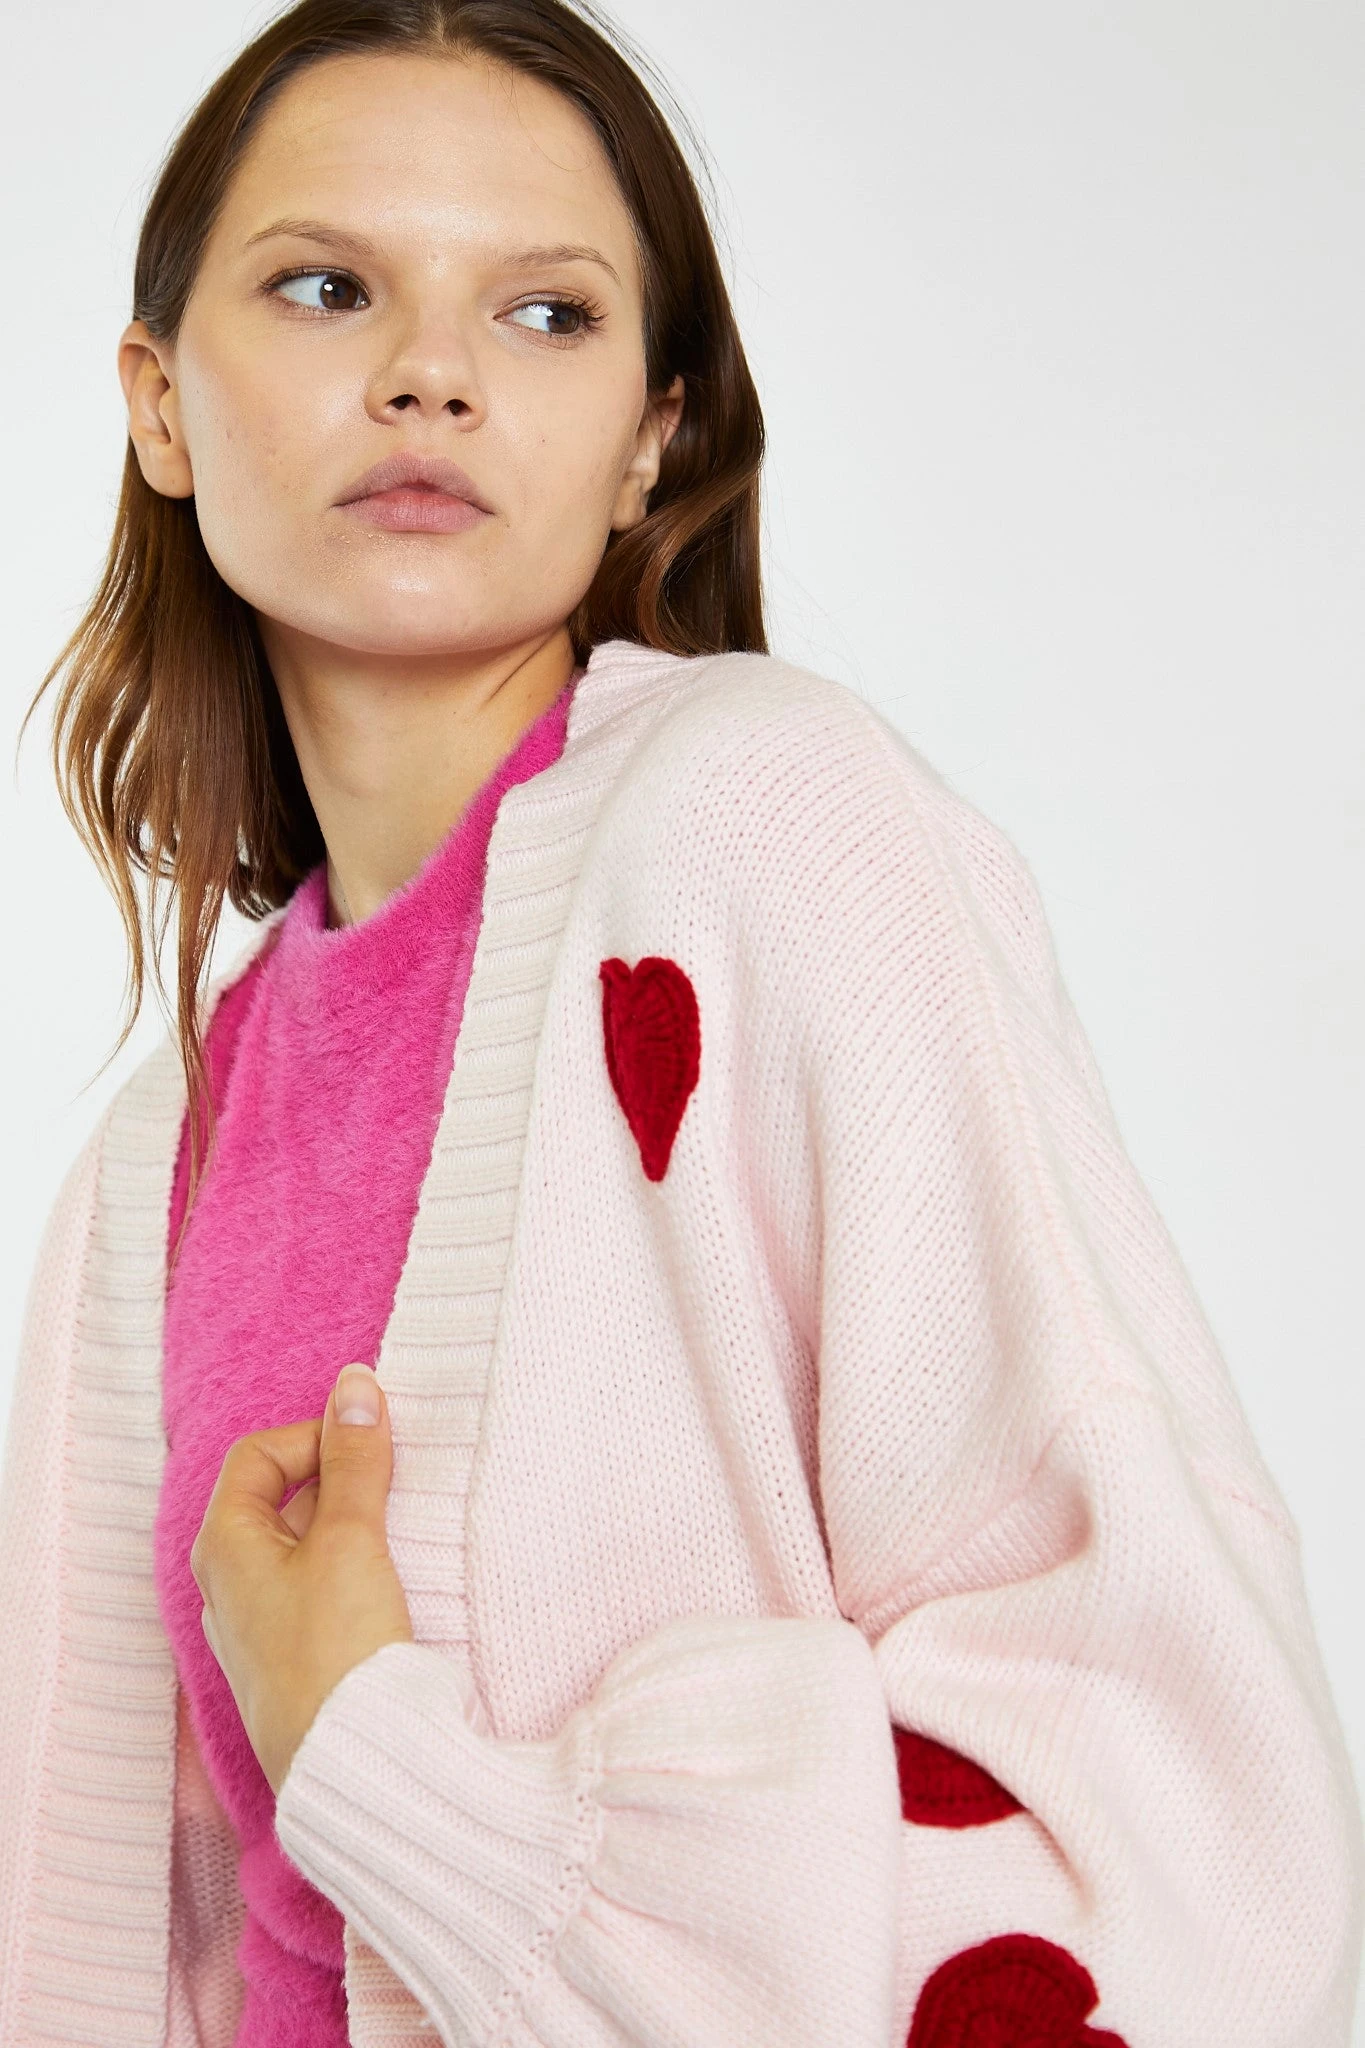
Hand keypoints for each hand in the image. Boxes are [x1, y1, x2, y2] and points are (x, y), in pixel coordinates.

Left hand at [190, 1363, 414, 1797]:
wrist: (352, 1767)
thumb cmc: (337, 1652)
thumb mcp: (351, 1539)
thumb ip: (355, 1460)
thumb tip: (354, 1385)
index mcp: (223, 1546)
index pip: (258, 1455)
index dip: (315, 1437)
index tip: (372, 1448)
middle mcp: (229, 1585)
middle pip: (280, 1499)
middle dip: (338, 1481)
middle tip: (393, 1484)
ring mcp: (259, 1629)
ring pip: (303, 1547)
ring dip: (349, 1528)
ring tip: (398, 1532)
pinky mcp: (294, 1663)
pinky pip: (317, 1592)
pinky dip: (353, 1572)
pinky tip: (392, 1585)